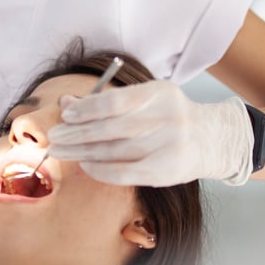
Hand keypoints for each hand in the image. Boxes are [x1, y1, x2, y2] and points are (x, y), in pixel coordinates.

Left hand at [46, 80, 253, 186]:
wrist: (211, 139)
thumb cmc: (167, 117)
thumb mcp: (142, 101)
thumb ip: (105, 101)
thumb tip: (66, 103)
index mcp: (159, 93)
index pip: (114, 101)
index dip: (86, 109)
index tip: (65, 115)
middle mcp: (167, 117)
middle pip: (111, 127)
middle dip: (77, 133)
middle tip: (53, 138)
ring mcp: (169, 144)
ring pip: (115, 150)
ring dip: (83, 152)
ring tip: (61, 152)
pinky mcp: (168, 169)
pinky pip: (126, 171)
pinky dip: (102, 170)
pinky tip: (85, 166)